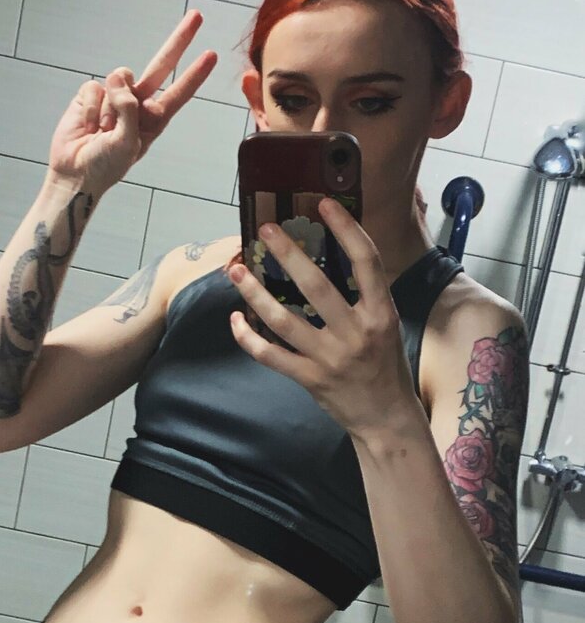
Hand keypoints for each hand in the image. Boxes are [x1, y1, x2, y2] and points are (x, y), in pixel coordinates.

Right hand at [47, 10, 216, 195]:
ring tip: (102, 130)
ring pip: (120, 78)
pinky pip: (95, 88)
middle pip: (161, 66)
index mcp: (153, 120)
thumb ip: (129, 110)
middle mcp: (137, 104)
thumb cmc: (105, 166)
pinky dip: (91, 108)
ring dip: (110, 106)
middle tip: (197, 15)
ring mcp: (115, 97)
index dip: (194, 73)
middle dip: (179, 40)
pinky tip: (88, 124)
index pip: (178, 92)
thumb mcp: (127, 145)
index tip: (211, 55)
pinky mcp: (92, 95)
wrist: (74, 173)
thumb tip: (119, 78)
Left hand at [225, 198, 421, 438]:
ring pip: (284, 320)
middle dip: (288, 254)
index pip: (365, 262)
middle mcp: (356, 333)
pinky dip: (248, 337)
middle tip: (265, 230)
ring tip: (236, 270)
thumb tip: (336, 251)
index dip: (346, 229)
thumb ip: (365, 294)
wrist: (386, 417)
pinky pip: (270, 355)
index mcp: (381, 313)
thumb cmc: (385, 365)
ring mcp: (330, 358)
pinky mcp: (309, 378)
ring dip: (255, 293)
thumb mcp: (386, 324)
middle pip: (316, 286)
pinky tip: (236, 319)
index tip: (324, 204)